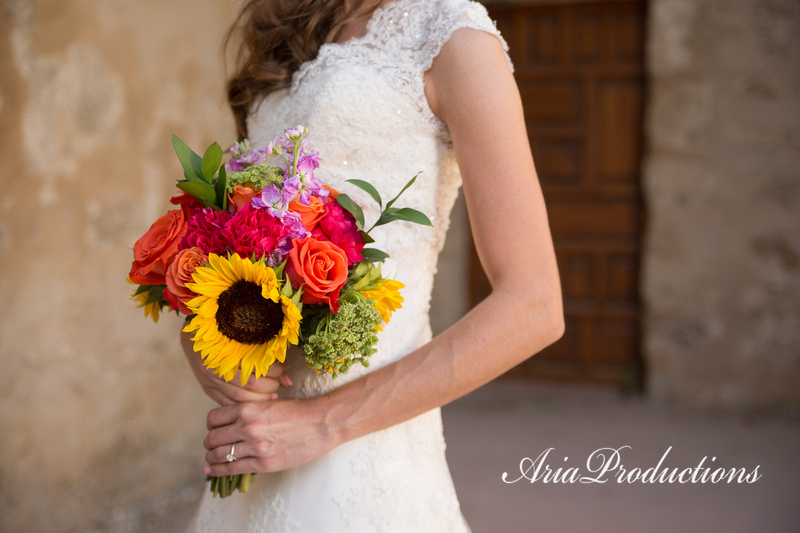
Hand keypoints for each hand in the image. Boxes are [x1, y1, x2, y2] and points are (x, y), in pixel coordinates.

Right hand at [181, 329, 291, 405]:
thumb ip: (267, 355)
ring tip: (271, 394)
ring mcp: (210, 381)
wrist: (192, 336)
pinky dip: (245, 405)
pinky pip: (228, 404)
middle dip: (270, 386)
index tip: (281, 370)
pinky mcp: (208, 390)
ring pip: (240, 398)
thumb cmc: (223, 334)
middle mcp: (215, 368)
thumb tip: (289, 380)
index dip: (274, 373)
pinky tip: (257, 403)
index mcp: (225, 350)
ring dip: (260, 398)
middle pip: (250, 385)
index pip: (256, 369)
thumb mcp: (244, 338)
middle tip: (278, 383)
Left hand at [201, 396, 338, 474]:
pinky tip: (211, 470)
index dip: (211, 424)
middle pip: (213, 437)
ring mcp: (255, 446)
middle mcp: (248, 427)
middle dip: (209, 442)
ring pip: (219, 454)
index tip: (214, 428)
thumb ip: (250, 411)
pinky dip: (218, 470)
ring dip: (211, 457)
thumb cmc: (300, 411)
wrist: (322, 423)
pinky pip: (232, 468)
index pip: (214, 418)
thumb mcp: (270, 404)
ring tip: (210, 458)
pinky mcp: (263, 463)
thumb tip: (233, 421)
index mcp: (248, 408)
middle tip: (211, 444)